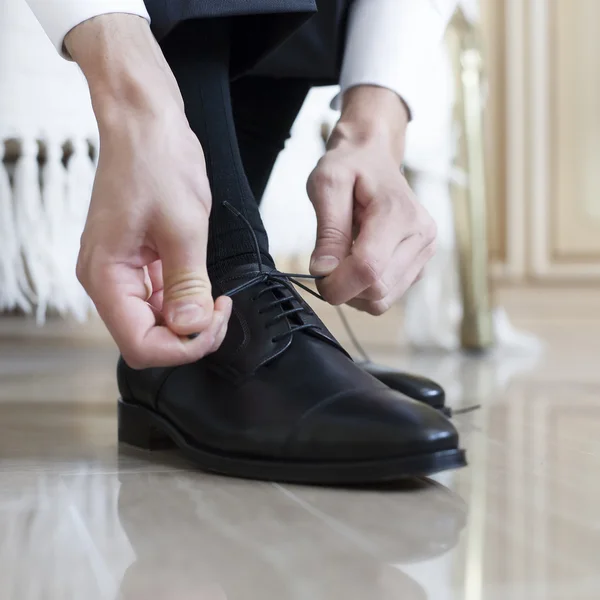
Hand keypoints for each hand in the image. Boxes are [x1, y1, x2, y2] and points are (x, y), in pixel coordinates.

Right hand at [67, 15, 230, 367]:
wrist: (145, 124)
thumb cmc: (157, 162)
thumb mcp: (184, 229)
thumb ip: (187, 285)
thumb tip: (191, 328)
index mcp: (107, 276)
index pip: (140, 345)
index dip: (182, 347)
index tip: (215, 322)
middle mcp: (106, 280)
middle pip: (147, 338)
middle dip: (189, 334)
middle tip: (222, 308)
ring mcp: (119, 272)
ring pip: (154, 322)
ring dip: (188, 318)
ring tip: (217, 296)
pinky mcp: (135, 262)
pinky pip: (158, 298)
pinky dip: (183, 300)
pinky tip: (203, 284)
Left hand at [307, 86, 436, 314]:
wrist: (374, 156)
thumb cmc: (349, 165)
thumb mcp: (327, 184)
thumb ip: (328, 230)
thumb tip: (324, 271)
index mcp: (399, 213)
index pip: (368, 269)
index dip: (336, 283)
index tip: (317, 273)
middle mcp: (421, 236)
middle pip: (376, 290)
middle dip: (343, 287)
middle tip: (326, 263)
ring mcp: (424, 253)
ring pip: (382, 301)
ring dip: (354, 291)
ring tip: (344, 258)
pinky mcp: (419, 266)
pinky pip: (388, 296)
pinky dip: (366, 289)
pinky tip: (358, 261)